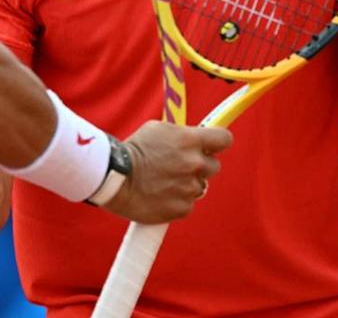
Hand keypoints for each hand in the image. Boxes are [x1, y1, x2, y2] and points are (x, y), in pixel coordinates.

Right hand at [101, 122, 231, 223]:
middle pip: (214, 165)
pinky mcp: (182, 208)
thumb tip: (195, 138)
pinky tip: (159, 194)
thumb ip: (181, 134)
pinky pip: (188, 203)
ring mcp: (189, 188)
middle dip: (201, 164)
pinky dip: (176, 200)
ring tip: (163, 180)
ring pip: (199, 186)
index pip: (224, 139)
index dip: (218, 141)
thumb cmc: (132, 150)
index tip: (212, 144)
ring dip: (187, 183)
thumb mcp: (157, 129)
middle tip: (181, 164)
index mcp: (189, 141)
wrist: (113, 178)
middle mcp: (194, 164)